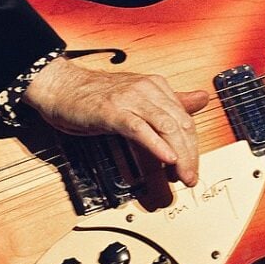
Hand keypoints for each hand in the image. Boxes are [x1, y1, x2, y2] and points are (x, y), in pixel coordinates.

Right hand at [23, 57, 208, 186]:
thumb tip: (203, 99)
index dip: (193, 146)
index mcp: (156, 86)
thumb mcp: (137, 97)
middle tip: (191, 177)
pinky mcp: (112, 111)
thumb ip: (170, 101)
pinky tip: (166, 159)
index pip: (185, 119)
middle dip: (190, 155)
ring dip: (179, 155)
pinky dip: (156, 145)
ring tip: (182, 175)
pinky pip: (140, 129)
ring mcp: (130, 99)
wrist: (61, 86)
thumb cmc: (95, 95)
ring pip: (165, 127)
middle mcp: (147, 89)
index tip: (193, 167)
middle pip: (180, 124)